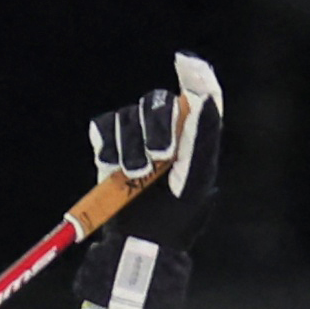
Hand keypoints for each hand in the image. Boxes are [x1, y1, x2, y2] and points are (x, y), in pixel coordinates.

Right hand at [78, 54, 223, 308]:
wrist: (138, 246)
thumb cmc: (175, 221)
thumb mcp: (196, 181)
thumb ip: (202, 136)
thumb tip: (205, 95)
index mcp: (196, 140)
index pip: (201, 97)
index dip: (195, 76)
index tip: (184, 62)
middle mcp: (168, 134)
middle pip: (159, 101)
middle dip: (157, 125)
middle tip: (161, 156)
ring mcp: (137, 141)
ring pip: (129, 115)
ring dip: (131, 145)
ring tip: (136, 176)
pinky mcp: (110, 149)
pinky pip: (104, 126)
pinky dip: (108, 146)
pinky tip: (113, 169)